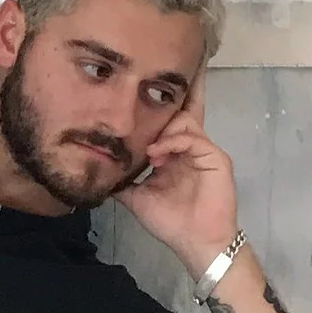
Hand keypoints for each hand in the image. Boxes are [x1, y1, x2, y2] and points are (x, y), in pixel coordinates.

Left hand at [112, 83, 240, 268]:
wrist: (195, 243)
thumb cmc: (169, 221)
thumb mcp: (136, 196)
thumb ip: (121, 179)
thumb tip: (95, 168)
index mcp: (173, 153)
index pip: (168, 121)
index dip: (160, 103)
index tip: (145, 80)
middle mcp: (188, 147)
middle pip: (184, 109)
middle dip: (176, 90)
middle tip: (163, 69)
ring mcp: (203, 151)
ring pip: (184, 119)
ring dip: (163, 130)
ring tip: (151, 152)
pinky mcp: (216, 158)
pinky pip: (193, 137)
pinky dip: (173, 142)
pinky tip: (158, 155)